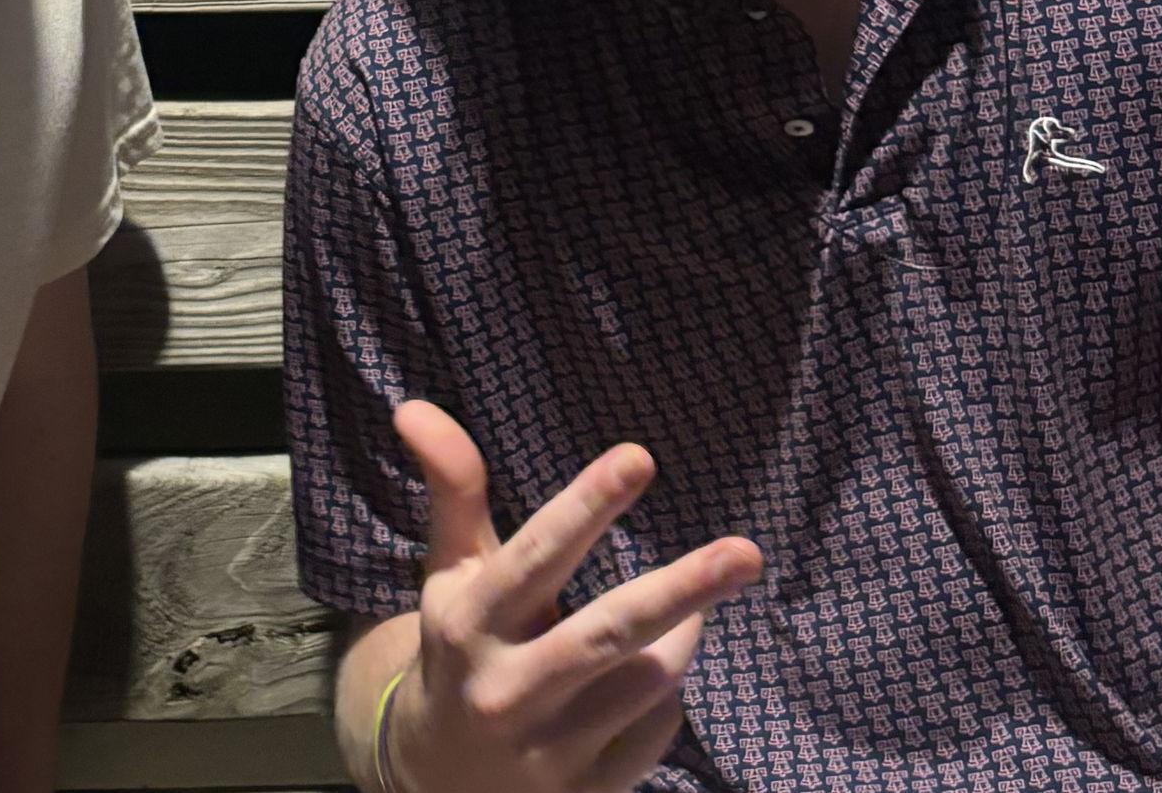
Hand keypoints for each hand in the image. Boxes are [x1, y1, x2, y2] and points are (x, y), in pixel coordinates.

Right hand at [382, 401, 759, 792]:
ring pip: (647, 682)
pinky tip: (652, 674)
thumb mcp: (448, 570)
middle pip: (608, 633)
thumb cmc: (460, 646)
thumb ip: (452, 489)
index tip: (640, 457)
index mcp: (471, 621)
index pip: (537, 556)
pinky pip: (654, 733)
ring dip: (680, 634)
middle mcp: (506, 689)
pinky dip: (666, 695)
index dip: (588, 505)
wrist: (437, 776)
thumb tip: (414, 405)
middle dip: (682, 589)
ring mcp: (546, 751)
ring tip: (692, 603)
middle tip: (747, 553)